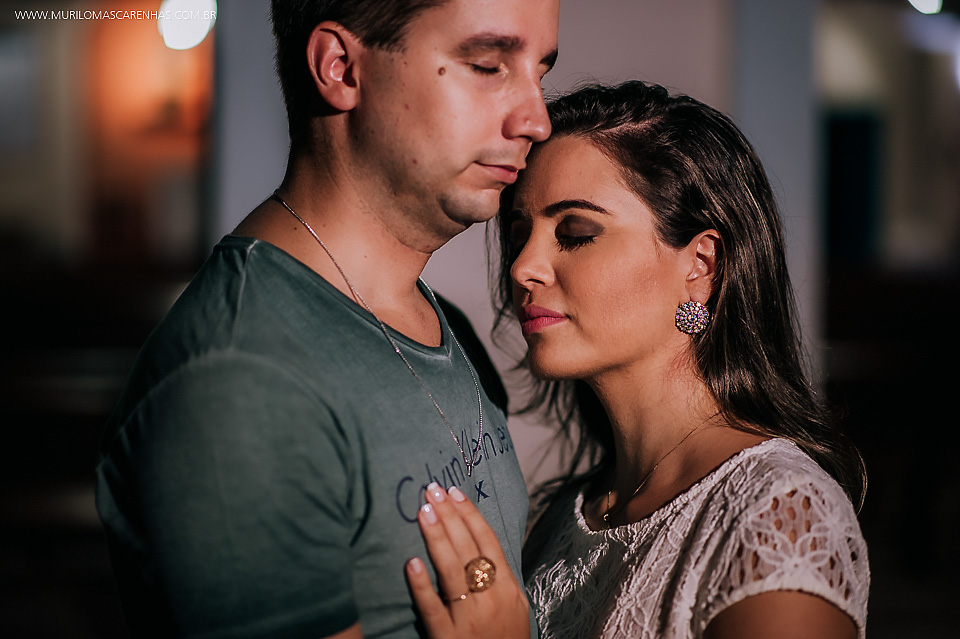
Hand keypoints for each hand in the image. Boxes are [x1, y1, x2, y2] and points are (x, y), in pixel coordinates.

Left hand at [405, 483, 529, 638]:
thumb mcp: (515, 606)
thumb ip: (499, 576)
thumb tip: (480, 540)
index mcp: (508, 587)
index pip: (488, 541)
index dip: (470, 514)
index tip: (453, 492)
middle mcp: (491, 598)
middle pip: (469, 548)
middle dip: (450, 516)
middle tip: (432, 490)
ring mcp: (470, 619)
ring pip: (452, 570)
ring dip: (436, 538)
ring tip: (423, 511)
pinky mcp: (449, 638)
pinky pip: (433, 608)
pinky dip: (422, 585)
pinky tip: (411, 563)